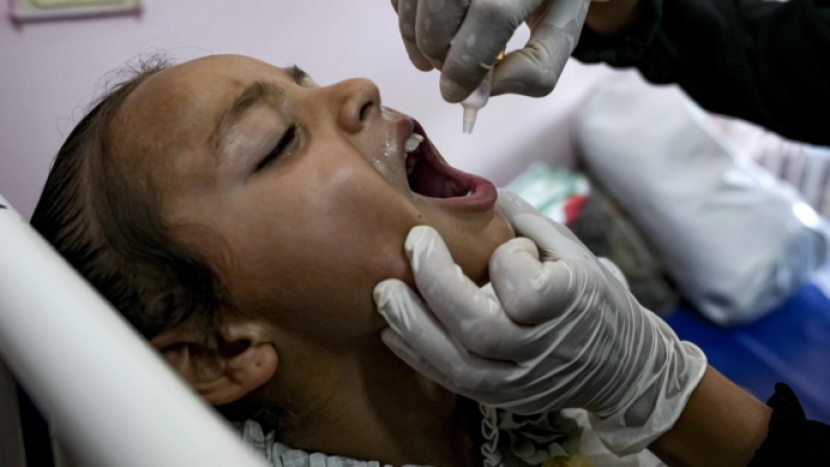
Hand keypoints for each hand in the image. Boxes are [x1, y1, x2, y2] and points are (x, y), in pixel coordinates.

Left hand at [373, 189, 706, 454]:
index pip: (526, 290)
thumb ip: (527, 223)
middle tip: (412, 244)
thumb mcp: (573, 252)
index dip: (508, 260)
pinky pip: (451, 381)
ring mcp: (522, 380)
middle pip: (480, 328)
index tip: (507, 245)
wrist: (621, 366)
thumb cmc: (591, 297)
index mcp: (572, 303)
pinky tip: (393, 327)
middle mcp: (545, 348)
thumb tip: (477, 190)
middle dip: (435, 283)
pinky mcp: (502, 398)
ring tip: (385, 292)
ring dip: (412, 325)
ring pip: (458, 363)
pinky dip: (417, 354)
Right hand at [390, 0, 591, 101]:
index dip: (465, 67)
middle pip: (440, 16)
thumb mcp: (561, 30)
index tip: (456, 93)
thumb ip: (536, 70)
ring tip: (438, 55)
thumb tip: (483, 92)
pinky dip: (407, 20)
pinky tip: (429, 26)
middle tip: (451, 69)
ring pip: (412, 9)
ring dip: (417, 43)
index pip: (489, 19)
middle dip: (439, 58)